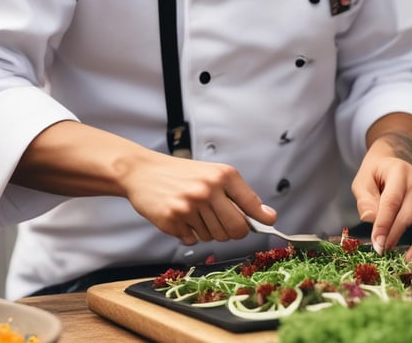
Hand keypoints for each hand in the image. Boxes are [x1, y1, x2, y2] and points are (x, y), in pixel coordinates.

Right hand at [14, 121, 276, 246]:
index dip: (261, 219)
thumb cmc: (181, 174)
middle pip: (236, 229)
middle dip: (233, 232)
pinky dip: (188, 234)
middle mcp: (208, 189)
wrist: (142, 171)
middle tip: (223, 225)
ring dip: (207, 231)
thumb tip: (267, 216)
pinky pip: (192, 240)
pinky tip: (180, 218)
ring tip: (195, 213)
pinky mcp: (173, 219)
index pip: (251, 205)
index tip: (269, 224)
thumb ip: (239, 195)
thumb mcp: (212, 175)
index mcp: (223, 175)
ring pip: (213, 236)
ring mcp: (190, 205)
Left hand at [352, 137, 411, 262]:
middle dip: (396, 237)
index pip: (392, 201)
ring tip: (407, 261)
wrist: (396, 165)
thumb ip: (364, 200)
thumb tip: (369, 219)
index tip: (377, 245)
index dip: (384, 225)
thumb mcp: (363, 182)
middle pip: (410, 215)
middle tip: (385, 254)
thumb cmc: (377, 177)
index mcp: (399, 172)